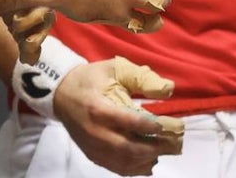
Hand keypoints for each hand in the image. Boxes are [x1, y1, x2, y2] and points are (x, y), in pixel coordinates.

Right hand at [56, 56, 184, 175]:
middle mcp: (94, 131)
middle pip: (127, 147)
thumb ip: (141, 78)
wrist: (61, 94)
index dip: (149, 126)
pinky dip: (134, 168)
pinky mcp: (91, 154)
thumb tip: (168, 89)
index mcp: (98, 108)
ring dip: (147, 159)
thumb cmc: (92, 79)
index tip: (167, 125)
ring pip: (123, 161)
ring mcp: (92, 146)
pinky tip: (149, 163)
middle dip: (154, 147)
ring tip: (164, 151)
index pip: (128, 121)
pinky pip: (115, 167)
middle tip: (173, 142)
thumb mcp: (115, 69)